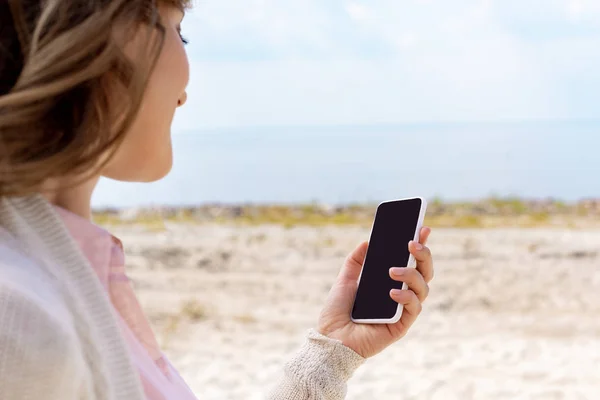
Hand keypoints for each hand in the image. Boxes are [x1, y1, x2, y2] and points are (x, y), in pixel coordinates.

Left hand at [317, 227, 433, 357]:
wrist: (330, 338)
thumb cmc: (338, 312)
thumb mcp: (344, 279)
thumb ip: (356, 260)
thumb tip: (368, 241)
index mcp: (391, 282)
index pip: (412, 261)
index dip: (421, 244)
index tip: (423, 227)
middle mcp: (401, 294)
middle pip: (425, 272)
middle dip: (423, 255)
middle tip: (412, 243)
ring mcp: (403, 310)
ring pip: (423, 287)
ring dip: (411, 274)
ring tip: (392, 270)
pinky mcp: (401, 325)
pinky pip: (413, 308)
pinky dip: (406, 296)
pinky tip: (392, 292)